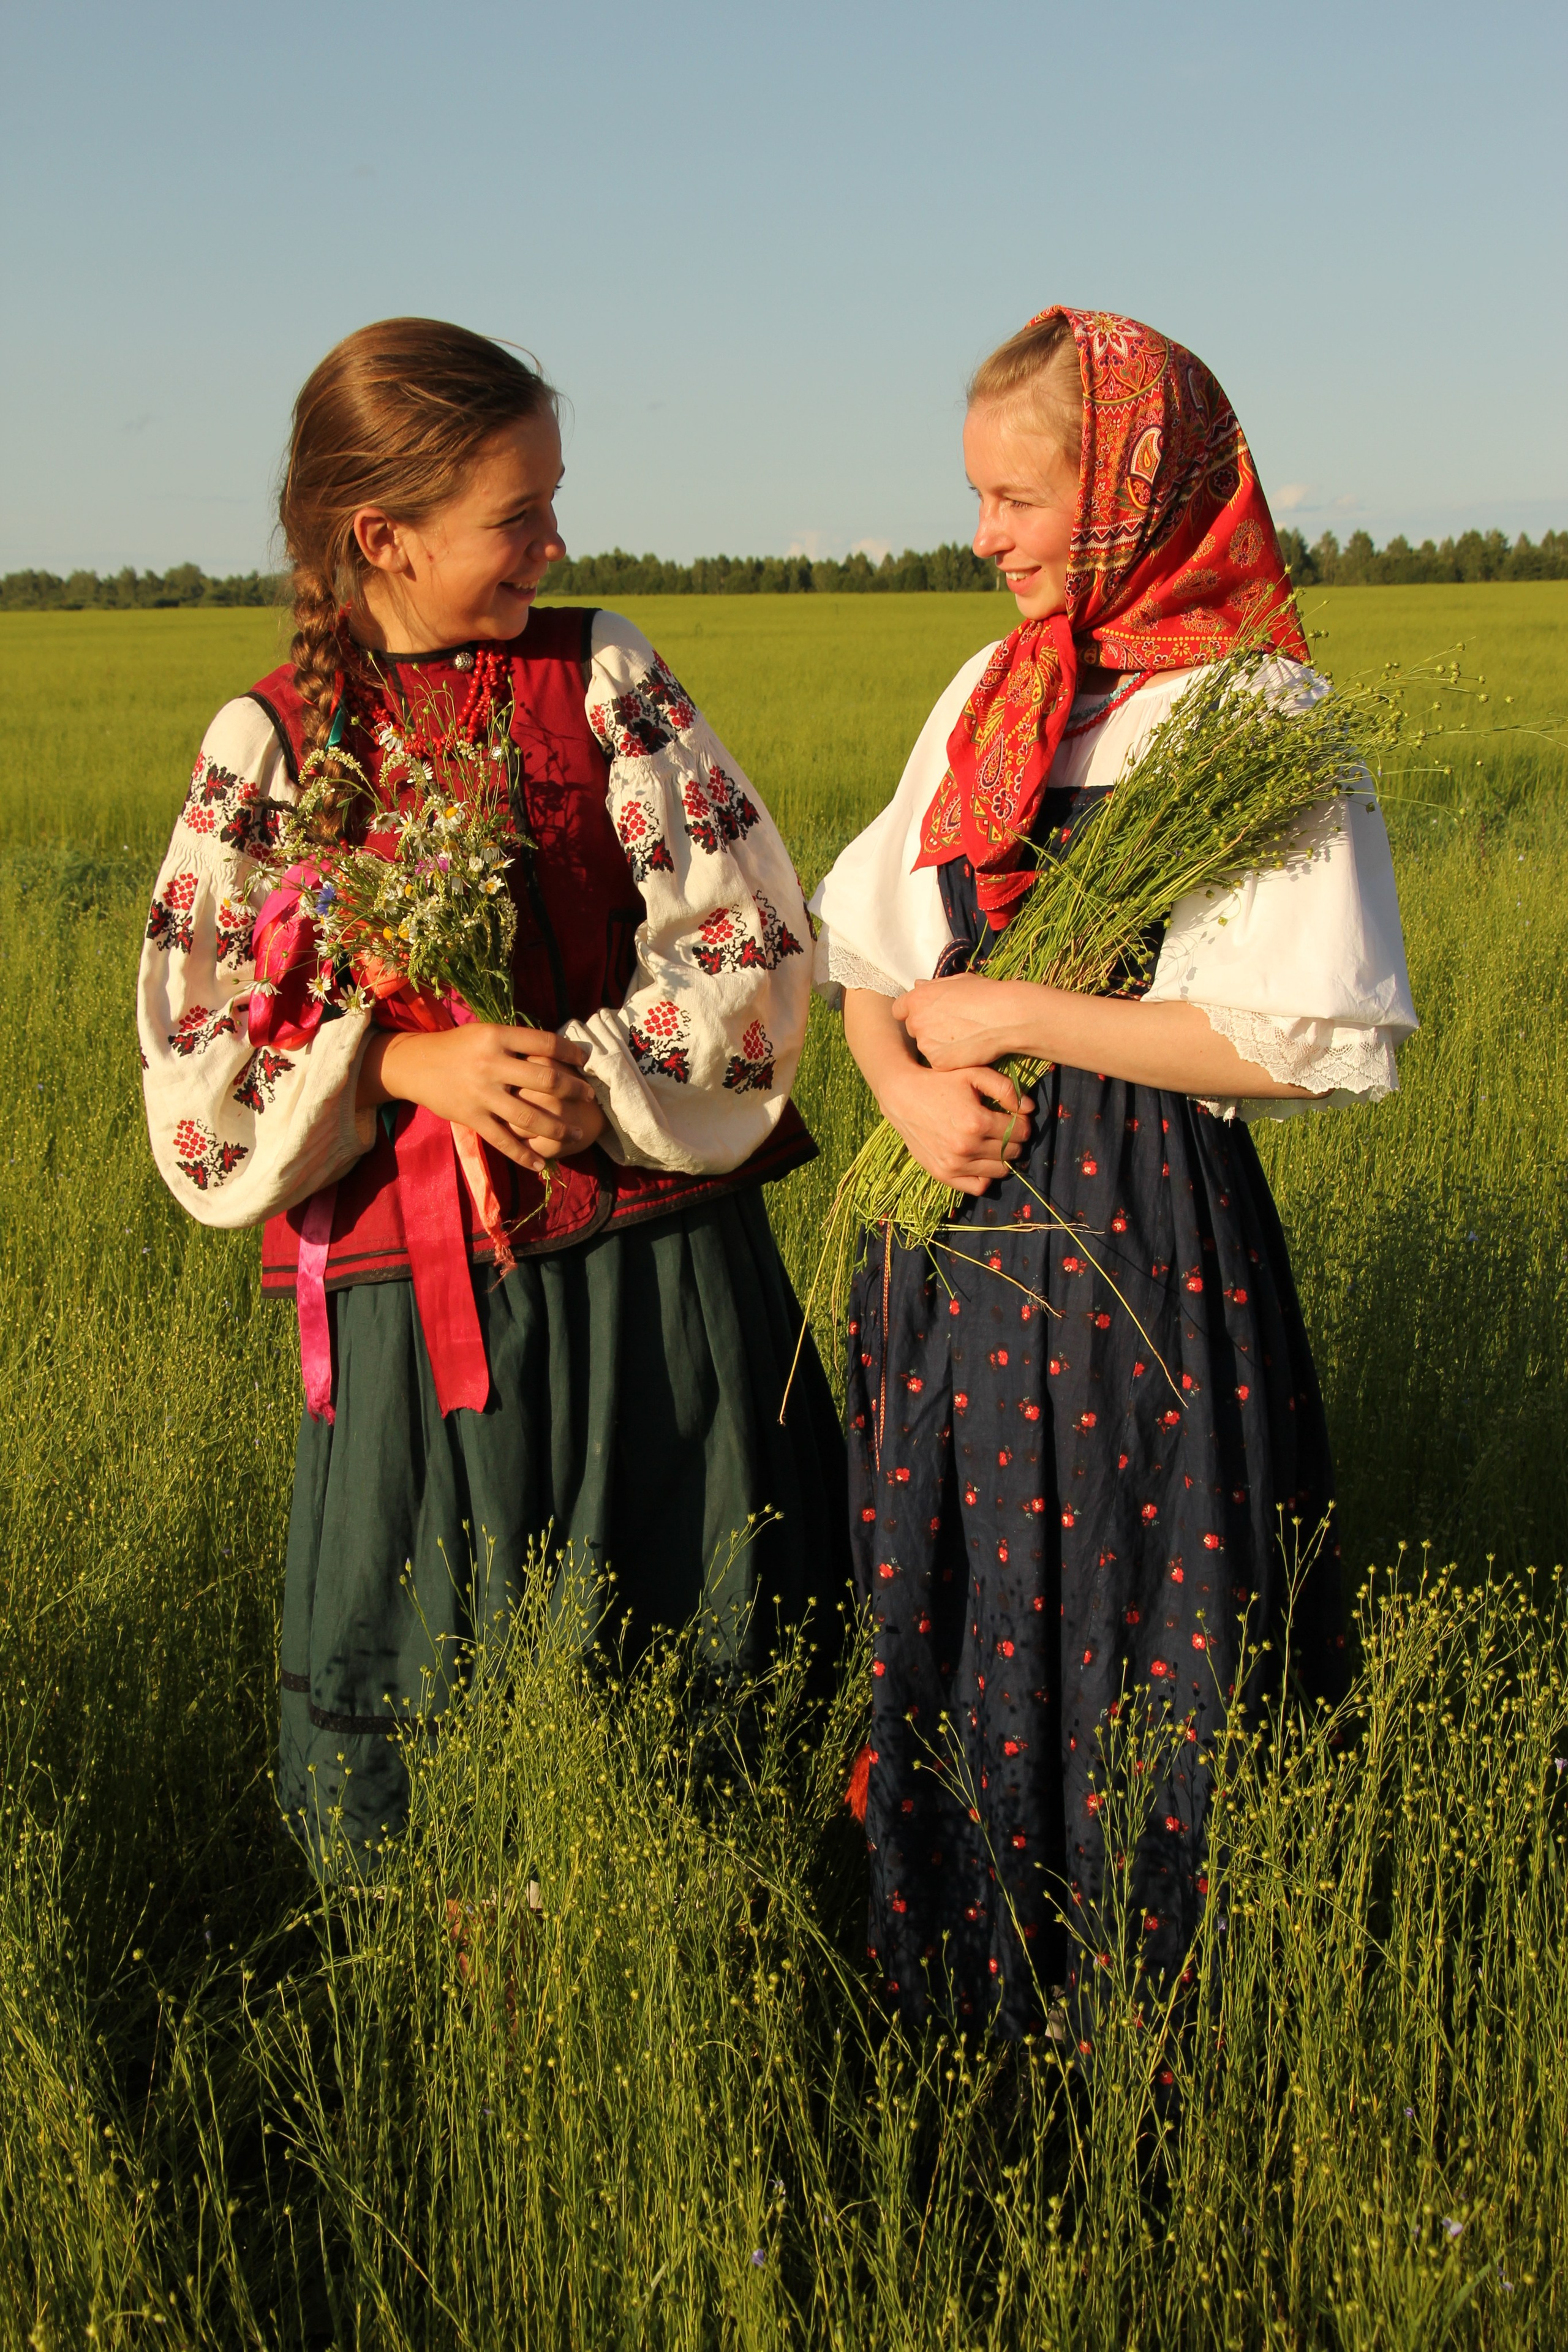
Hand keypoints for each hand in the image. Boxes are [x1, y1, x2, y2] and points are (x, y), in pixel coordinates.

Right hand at [361, 1024, 606, 1173]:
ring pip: (529, 1115)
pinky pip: (503, 1140)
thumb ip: (515, 1042)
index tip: (585, 1061)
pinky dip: (523, 1155)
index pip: (545, 1042)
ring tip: (576, 1133)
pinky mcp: (472, 1117)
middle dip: (573, 1090)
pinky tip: (541, 1164)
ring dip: (558, 1127)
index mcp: (497, 1036)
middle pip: (545, 1079)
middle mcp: (492, 1064)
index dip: (570, 1052)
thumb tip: (555, 1050)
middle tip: (590, 1097)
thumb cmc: (456, 1047)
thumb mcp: (485, 1033)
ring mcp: (482, 1093)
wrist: (415, 1064)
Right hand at [879, 1057, 1032, 1196]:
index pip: (1020, 1131)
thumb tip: (1030, 1109)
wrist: (903, 1098)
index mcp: (976, 1122)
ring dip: (1003, 1157)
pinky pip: (979, 1186)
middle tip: (1006, 1128)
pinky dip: (986, 1175)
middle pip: (1013, 1152)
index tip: (1015, 1116)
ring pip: (1000, 1170)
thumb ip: (1006, 1089)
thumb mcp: (974, 1074)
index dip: (1023, 1122)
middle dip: (1016, 1139)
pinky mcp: (944, 1174)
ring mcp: (954, 1164)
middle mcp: (966, 1147)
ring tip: (994, 1142)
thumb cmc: (941, 1082)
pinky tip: (981, 1159)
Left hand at [890, 973, 1036, 1071]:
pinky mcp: (938, 1062)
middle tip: (951, 1027)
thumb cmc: (986, 994)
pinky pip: (937, 1062)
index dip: (912, 1012)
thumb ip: (934, 986)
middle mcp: (917, 1020)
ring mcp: (926, 1043)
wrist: (1006, 1017)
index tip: (926, 1015)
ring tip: (962, 1037)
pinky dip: (948, 1059)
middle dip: (926, 1028)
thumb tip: (918, 985)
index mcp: (918, 998)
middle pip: (913, 1028)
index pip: (899, 1009)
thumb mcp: (958, 981)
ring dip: (937, 1044)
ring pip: (925, 1046)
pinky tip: (965, 1050)